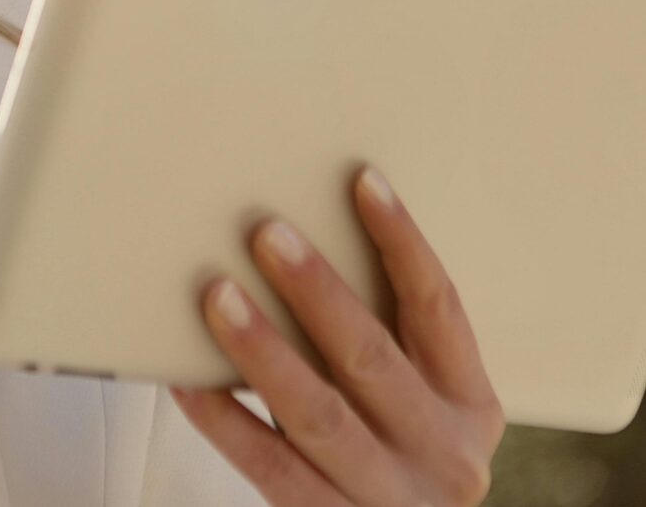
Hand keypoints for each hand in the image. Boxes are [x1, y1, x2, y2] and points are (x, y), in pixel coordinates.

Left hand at [170, 165, 505, 504]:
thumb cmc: (393, 450)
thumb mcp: (414, 399)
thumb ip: (378, 337)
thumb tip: (293, 237)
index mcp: (469, 403)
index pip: (438, 307)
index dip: (402, 241)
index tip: (362, 179)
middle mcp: (443, 453)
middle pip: (371, 358)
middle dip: (316, 290)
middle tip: (265, 232)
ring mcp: (392, 498)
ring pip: (318, 414)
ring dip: (263, 350)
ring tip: (217, 295)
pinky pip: (270, 469)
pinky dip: (225, 420)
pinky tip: (185, 382)